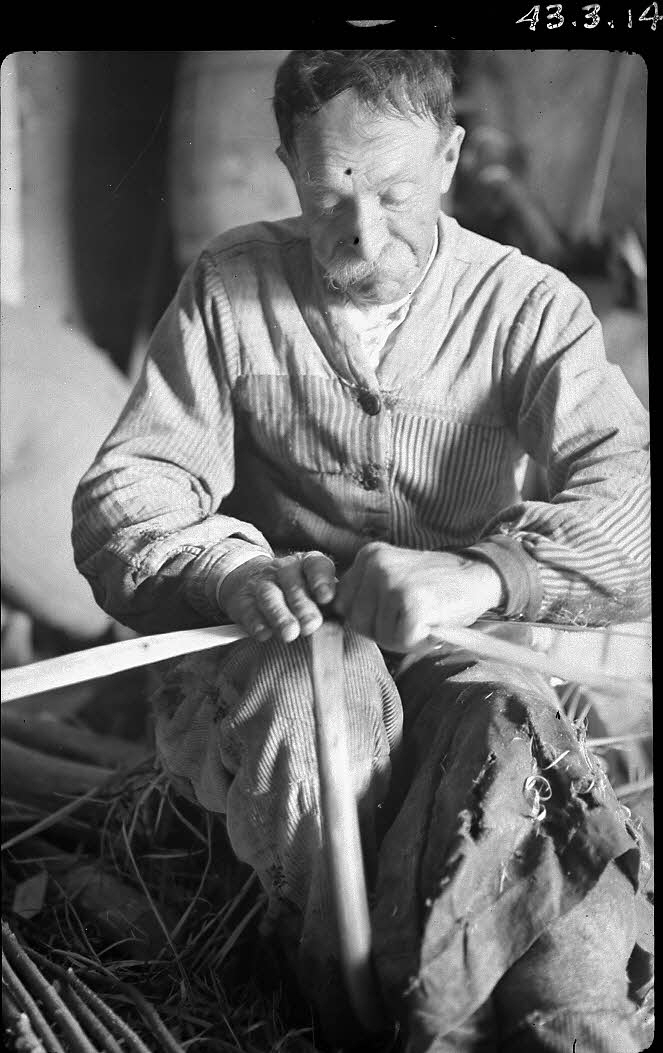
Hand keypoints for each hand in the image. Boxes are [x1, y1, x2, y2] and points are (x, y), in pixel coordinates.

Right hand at [216, 551, 335, 643]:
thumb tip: (347, 618)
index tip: (326, 598)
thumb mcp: (316, 593)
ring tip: (290, 634)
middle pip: (292, 582)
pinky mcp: (242, 600)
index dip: (321, 580)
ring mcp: (261, 583)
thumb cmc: (299, 595)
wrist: (254, 583)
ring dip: (280, 615)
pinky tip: (263, 633)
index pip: (315, 565)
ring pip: (269, 594)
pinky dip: (255, 621)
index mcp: (306, 564)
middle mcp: (283, 569)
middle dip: (302, 604)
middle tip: (311, 624)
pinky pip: (248, 609)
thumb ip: (330, 604)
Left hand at [334, 543, 503, 651]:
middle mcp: (376, 564)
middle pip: (356, 622)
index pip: (342, 604)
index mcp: (367, 556)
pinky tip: (432, 623)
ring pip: (378, 635)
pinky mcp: (411, 602)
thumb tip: (330, 617)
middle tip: (412, 615)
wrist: (478, 576)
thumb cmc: (434, 586)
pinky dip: (418, 641)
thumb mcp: (391, 578)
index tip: (394, 609)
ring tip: (423, 617)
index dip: (369, 617)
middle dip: (383, 629)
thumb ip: (364, 593)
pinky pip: (401, 641)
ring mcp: (392, 582)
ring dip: (402, 637)